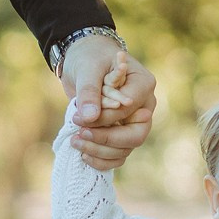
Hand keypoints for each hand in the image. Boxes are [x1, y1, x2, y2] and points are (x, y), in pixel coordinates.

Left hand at [61, 35, 156, 170]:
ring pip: (126, 149)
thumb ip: (89, 91)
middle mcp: (144, 107)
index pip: (128, 110)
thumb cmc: (90, 59)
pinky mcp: (122, 134)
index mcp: (143, 85)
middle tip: (79, 135)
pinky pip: (119, 156)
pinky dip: (102, 160)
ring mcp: (134, 123)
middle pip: (136, 136)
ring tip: (75, 142)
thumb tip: (89, 118)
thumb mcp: (88, 68)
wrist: (85, 61)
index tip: (78, 117)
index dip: (105, 118)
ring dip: (100, 151)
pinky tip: (83, 155)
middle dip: (106, 139)